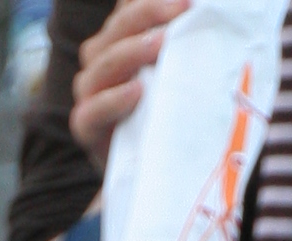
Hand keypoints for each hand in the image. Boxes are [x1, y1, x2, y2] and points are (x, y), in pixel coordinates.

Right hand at [70, 0, 186, 170]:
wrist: (149, 171)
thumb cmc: (165, 117)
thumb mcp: (175, 77)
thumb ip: (179, 48)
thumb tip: (206, 16)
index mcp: (118, 40)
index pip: (129, 8)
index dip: (151, 0)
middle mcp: (100, 59)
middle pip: (118, 28)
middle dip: (149, 12)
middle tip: (182, 8)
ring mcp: (89, 92)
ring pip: (104, 62)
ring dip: (132, 50)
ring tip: (161, 43)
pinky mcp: (85, 126)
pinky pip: (93, 109)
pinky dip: (113, 100)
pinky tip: (136, 91)